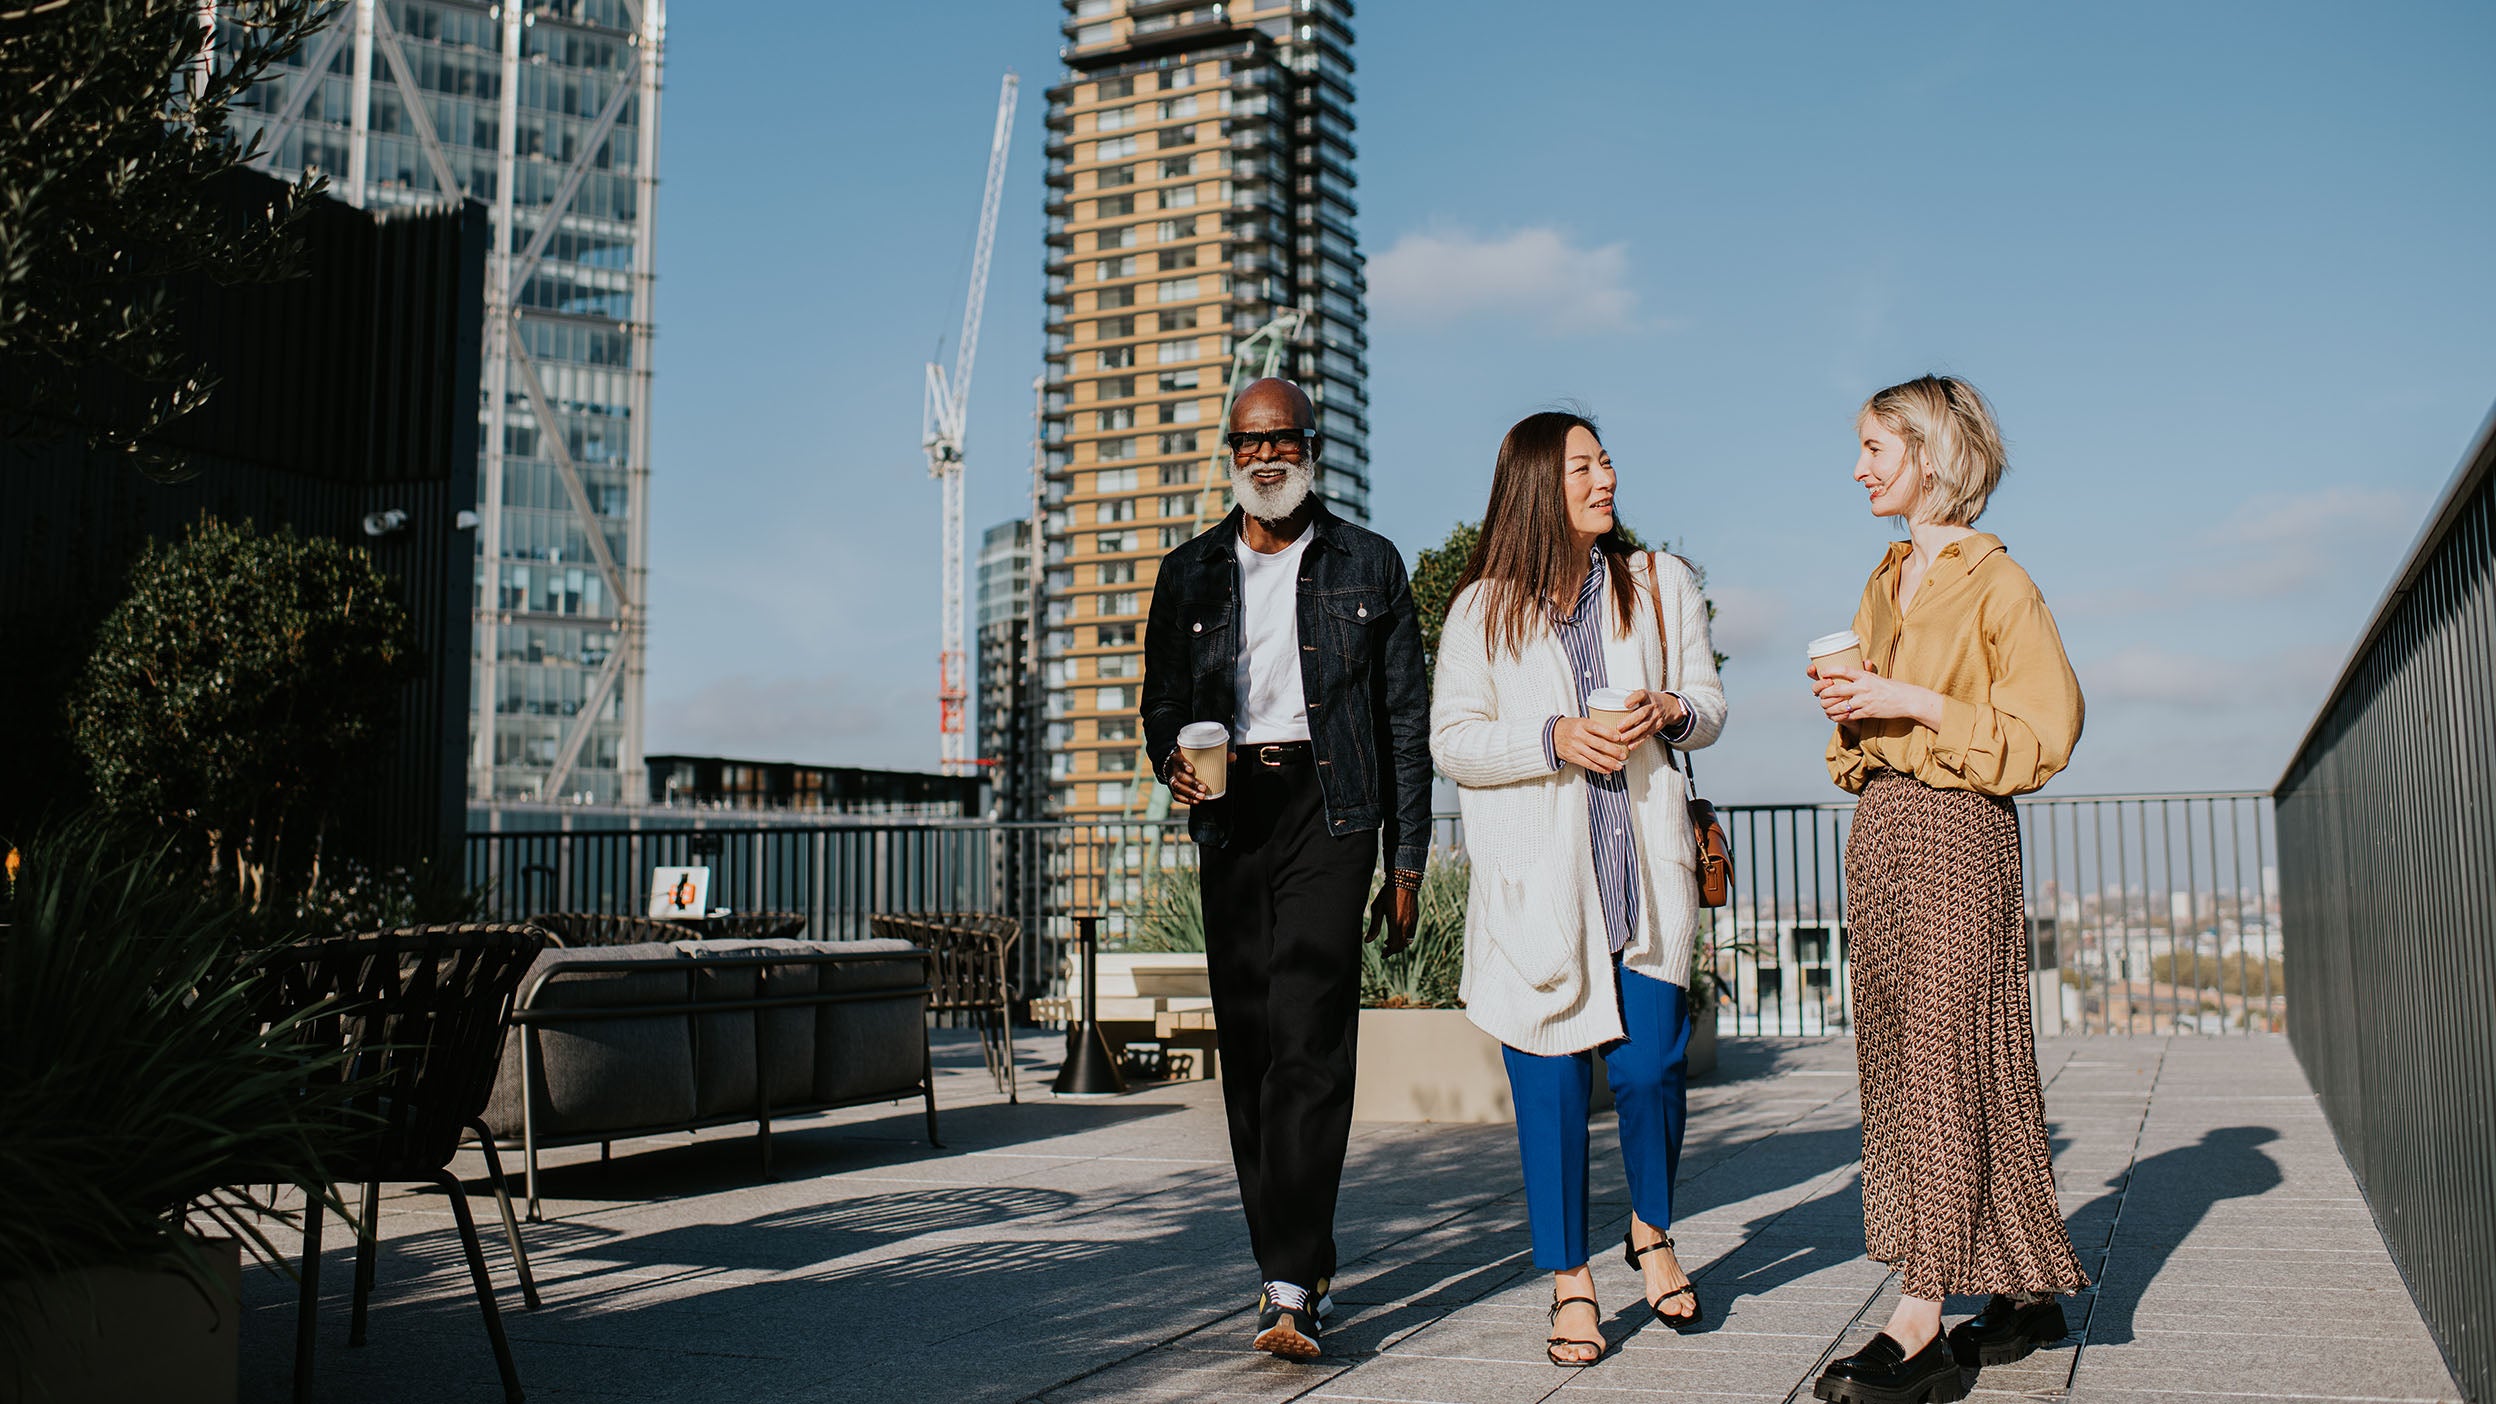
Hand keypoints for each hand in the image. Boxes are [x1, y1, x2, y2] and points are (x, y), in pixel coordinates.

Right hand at [1161, 752, 1212, 805]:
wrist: (1175, 764)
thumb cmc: (1189, 757)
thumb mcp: (1196, 752)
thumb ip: (1213, 755)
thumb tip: (1231, 756)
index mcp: (1177, 756)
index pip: (1178, 760)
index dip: (1184, 765)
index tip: (1191, 770)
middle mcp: (1172, 768)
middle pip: (1179, 776)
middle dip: (1191, 783)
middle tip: (1203, 788)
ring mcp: (1170, 778)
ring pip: (1177, 787)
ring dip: (1189, 793)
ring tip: (1201, 796)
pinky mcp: (1172, 788)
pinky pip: (1176, 795)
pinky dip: (1186, 799)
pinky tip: (1196, 801)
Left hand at [1366, 882, 1419, 955]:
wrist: (1404, 881)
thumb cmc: (1388, 894)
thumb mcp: (1377, 908)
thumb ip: (1374, 926)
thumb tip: (1368, 941)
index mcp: (1396, 923)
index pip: (1394, 946)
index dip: (1389, 953)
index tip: (1383, 955)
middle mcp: (1407, 924)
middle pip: (1402, 945)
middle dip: (1393, 950)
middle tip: (1385, 950)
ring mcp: (1413, 921)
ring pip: (1408, 940)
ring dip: (1399, 943)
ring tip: (1389, 941)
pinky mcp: (1415, 917)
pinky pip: (1411, 932)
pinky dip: (1404, 936)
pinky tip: (1397, 932)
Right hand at [1552, 716, 1632, 773]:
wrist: (1551, 735)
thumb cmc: (1570, 727)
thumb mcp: (1581, 721)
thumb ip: (1594, 727)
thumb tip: (1615, 734)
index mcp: (1582, 724)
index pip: (1597, 728)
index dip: (1609, 733)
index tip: (1619, 738)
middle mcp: (1578, 736)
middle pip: (1598, 744)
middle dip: (1613, 751)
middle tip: (1623, 755)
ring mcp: (1575, 747)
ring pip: (1595, 757)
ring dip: (1609, 762)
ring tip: (1619, 766)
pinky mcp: (1573, 757)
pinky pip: (1588, 764)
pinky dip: (1599, 768)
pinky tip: (1608, 770)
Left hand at [1615, 689, 1683, 745]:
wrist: (1669, 706)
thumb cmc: (1649, 700)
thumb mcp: (1642, 695)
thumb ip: (1629, 698)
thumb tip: (1606, 704)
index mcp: (1647, 696)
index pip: (1640, 695)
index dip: (1633, 699)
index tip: (1625, 704)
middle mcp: (1652, 706)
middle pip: (1642, 713)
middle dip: (1630, 721)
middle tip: (1619, 727)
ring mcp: (1656, 717)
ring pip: (1645, 726)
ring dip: (1633, 733)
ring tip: (1623, 738)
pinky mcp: (1656, 727)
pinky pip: (1647, 735)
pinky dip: (1639, 742)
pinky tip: (1631, 746)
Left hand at [1810, 662, 1945, 728]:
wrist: (1907, 700)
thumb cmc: (1893, 687)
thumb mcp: (1877, 677)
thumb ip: (1865, 675)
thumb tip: (1856, 668)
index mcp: (1866, 676)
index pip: (1844, 670)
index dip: (1830, 671)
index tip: (1821, 673)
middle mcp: (1864, 687)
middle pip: (1837, 690)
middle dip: (1824, 693)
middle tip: (1819, 694)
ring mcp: (1865, 701)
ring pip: (1840, 705)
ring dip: (1829, 707)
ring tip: (1824, 707)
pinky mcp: (1868, 712)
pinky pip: (1849, 716)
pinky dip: (1839, 717)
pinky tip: (1834, 716)